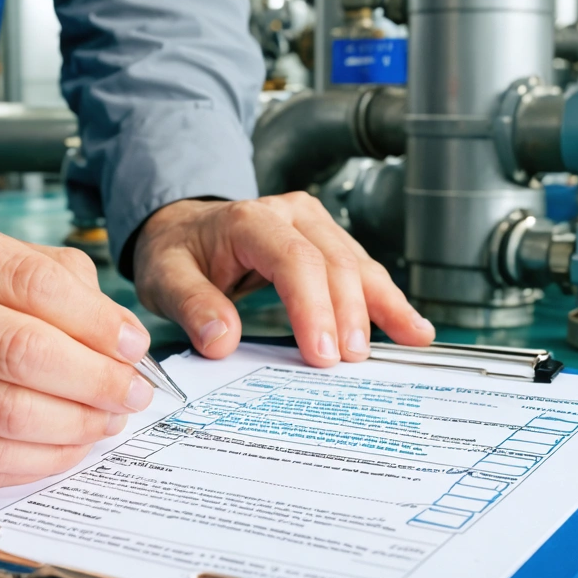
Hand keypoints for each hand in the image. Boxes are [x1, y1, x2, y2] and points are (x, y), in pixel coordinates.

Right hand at [0, 195, 155, 492]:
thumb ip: (44, 273)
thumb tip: (117, 336)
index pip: (29, 282)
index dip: (97, 321)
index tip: (132, 344)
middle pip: (17, 354)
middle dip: (94, 381)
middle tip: (130, 392)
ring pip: (0, 420)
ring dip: (73, 428)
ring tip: (104, 420)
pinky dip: (34, 462)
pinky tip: (62, 447)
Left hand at [133, 193, 434, 365]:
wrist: (182, 231)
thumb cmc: (175, 253)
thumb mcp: (163, 278)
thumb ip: (191, 306)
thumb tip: (221, 341)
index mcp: (249, 220)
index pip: (293, 260)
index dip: (313, 308)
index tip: (322, 354)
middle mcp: (289, 214)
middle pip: (334, 262)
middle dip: (349, 314)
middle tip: (351, 363)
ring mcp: (314, 224)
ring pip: (359, 265)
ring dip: (383, 306)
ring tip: (409, 341)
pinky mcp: (328, 242)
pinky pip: (363, 272)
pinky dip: (387, 301)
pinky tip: (413, 328)